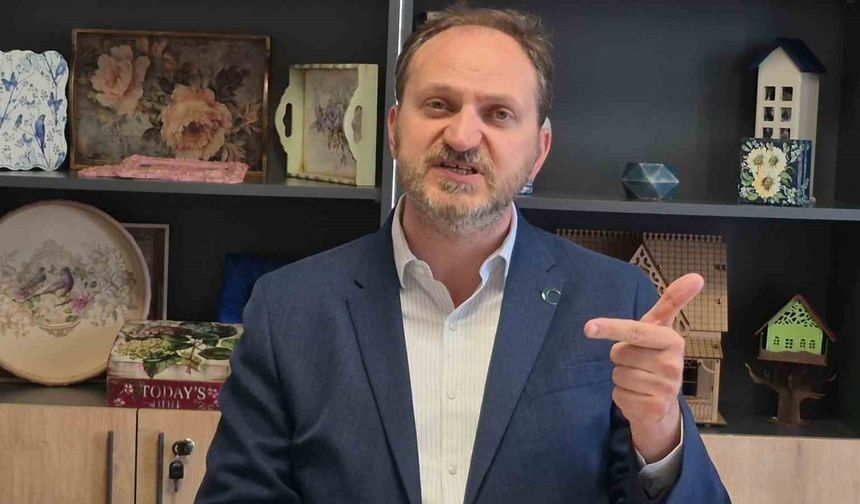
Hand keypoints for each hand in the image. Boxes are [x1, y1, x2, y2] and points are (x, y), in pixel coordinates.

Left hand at [584, 273, 703, 462]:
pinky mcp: (655, 409)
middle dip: (621, 357)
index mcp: (673, 341)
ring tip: (638, 380)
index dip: (610, 327)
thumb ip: (672, 301)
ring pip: (617, 375)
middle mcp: (673, 365)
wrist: (662, 404)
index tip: (588, 328)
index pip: (634, 331)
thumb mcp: (660, 329)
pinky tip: (637, 396)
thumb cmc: (655, 357)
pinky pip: (618, 395)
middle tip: (637, 362)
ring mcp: (666, 389)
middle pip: (619, 354)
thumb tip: (697, 275)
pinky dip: (622, 396)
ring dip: (621, 377)